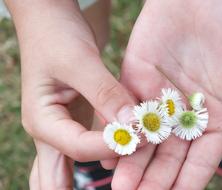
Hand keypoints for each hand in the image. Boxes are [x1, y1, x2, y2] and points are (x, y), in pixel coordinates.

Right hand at [5, 0, 135, 188]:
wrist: (51, 22)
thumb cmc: (56, 36)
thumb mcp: (79, 62)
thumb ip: (105, 94)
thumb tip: (131, 125)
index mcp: (42, 120)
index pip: (79, 147)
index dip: (113, 144)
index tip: (143, 136)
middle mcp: (51, 131)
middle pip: (54, 180)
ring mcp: (64, 128)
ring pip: (70, 166)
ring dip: (89, 176)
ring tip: (118, 183)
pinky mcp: (77, 120)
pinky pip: (87, 147)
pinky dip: (101, 155)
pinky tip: (117, 159)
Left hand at [111, 0, 221, 188]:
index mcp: (217, 113)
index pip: (200, 158)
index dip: (187, 181)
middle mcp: (185, 108)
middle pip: (168, 152)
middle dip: (154, 177)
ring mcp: (159, 92)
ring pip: (144, 134)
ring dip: (133, 160)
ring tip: (120, 184)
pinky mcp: (136, 74)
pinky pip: (125, 107)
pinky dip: (118, 128)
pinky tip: (109, 149)